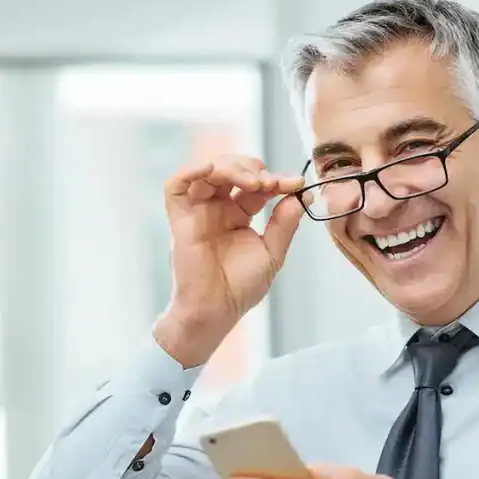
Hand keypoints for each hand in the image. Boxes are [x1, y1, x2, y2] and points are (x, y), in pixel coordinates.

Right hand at [155, 156, 304, 366]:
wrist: (216, 311)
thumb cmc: (240, 289)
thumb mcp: (272, 252)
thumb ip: (285, 223)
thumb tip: (303, 195)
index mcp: (238, 215)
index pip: (256, 184)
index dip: (277, 179)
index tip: (296, 183)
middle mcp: (217, 209)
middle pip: (231, 169)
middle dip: (254, 168)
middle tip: (272, 183)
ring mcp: (198, 212)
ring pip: (208, 170)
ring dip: (232, 167)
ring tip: (255, 182)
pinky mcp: (180, 219)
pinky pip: (175, 185)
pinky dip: (191, 170)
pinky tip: (211, 170)